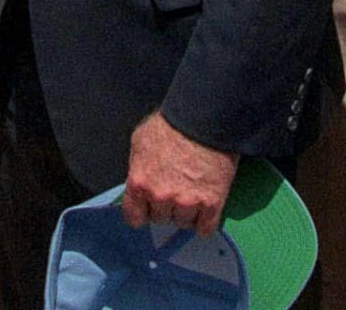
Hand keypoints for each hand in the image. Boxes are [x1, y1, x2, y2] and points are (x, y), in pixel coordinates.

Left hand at [122, 112, 237, 234]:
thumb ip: (137, 166)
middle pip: (161, 219)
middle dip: (167, 206)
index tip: (149, 206)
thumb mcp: (141, 140)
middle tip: (176, 188)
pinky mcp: (211, 203)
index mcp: (140, 183)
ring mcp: (187, 202)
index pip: (134, 218)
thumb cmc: (171, 124)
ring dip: (187, 212)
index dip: (142, 212)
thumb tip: (140, 178)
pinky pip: (205, 228)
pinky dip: (205, 221)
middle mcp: (161, 197)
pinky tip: (206, 208)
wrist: (206, 118)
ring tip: (193, 192)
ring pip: (183, 223)